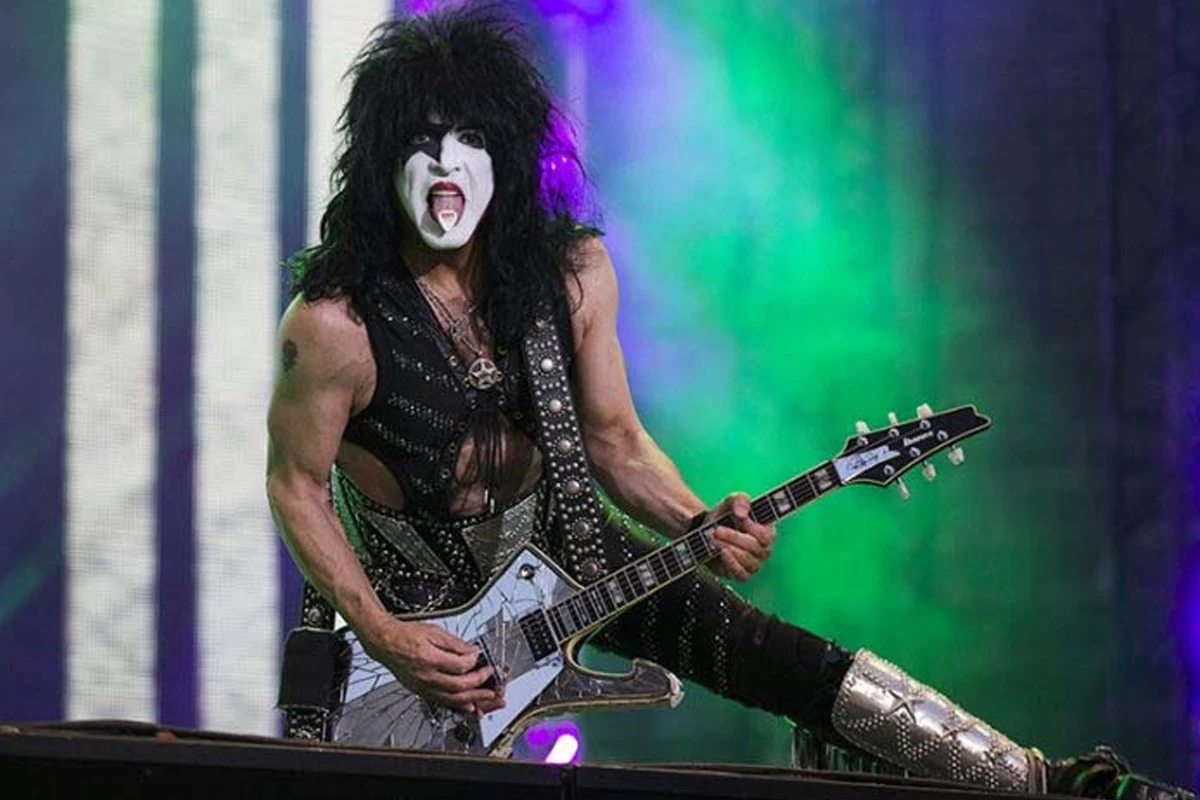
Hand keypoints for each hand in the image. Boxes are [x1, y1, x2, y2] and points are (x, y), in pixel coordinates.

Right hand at [362, 619, 504, 714]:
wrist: (385, 644)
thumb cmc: (406, 636)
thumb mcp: (434, 631)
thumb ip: (455, 643)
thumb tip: (472, 651)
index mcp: (429, 659)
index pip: (460, 666)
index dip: (475, 663)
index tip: (482, 659)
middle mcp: (427, 677)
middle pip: (459, 688)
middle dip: (480, 687)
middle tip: (494, 685)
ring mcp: (424, 687)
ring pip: (452, 700)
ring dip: (474, 701)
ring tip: (489, 700)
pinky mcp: (422, 691)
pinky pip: (443, 703)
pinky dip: (459, 706)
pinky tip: (471, 707)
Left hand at [701, 492, 775, 581]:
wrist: (707, 530)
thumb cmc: (726, 516)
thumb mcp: (732, 501)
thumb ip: (740, 500)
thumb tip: (742, 513)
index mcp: (767, 531)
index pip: (767, 536)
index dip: (753, 528)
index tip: (738, 518)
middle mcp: (764, 550)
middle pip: (756, 549)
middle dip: (734, 538)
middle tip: (717, 530)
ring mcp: (754, 564)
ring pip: (749, 562)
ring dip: (729, 549)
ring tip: (715, 540)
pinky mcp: (741, 574)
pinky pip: (742, 575)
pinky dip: (731, 564)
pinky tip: (721, 553)